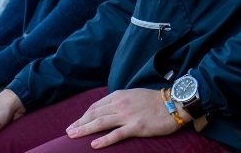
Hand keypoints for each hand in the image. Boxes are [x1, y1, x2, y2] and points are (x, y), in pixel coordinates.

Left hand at [65, 88, 186, 148]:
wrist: (172, 103)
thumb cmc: (152, 101)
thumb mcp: (131, 96)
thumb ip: (118, 102)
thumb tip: (106, 109)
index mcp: (117, 96)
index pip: (95, 106)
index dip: (83, 115)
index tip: (75, 123)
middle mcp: (119, 104)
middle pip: (94, 114)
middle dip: (80, 123)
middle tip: (68, 132)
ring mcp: (127, 115)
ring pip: (101, 122)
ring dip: (85, 129)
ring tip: (73, 136)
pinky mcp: (136, 126)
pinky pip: (117, 134)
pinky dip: (104, 139)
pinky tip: (94, 144)